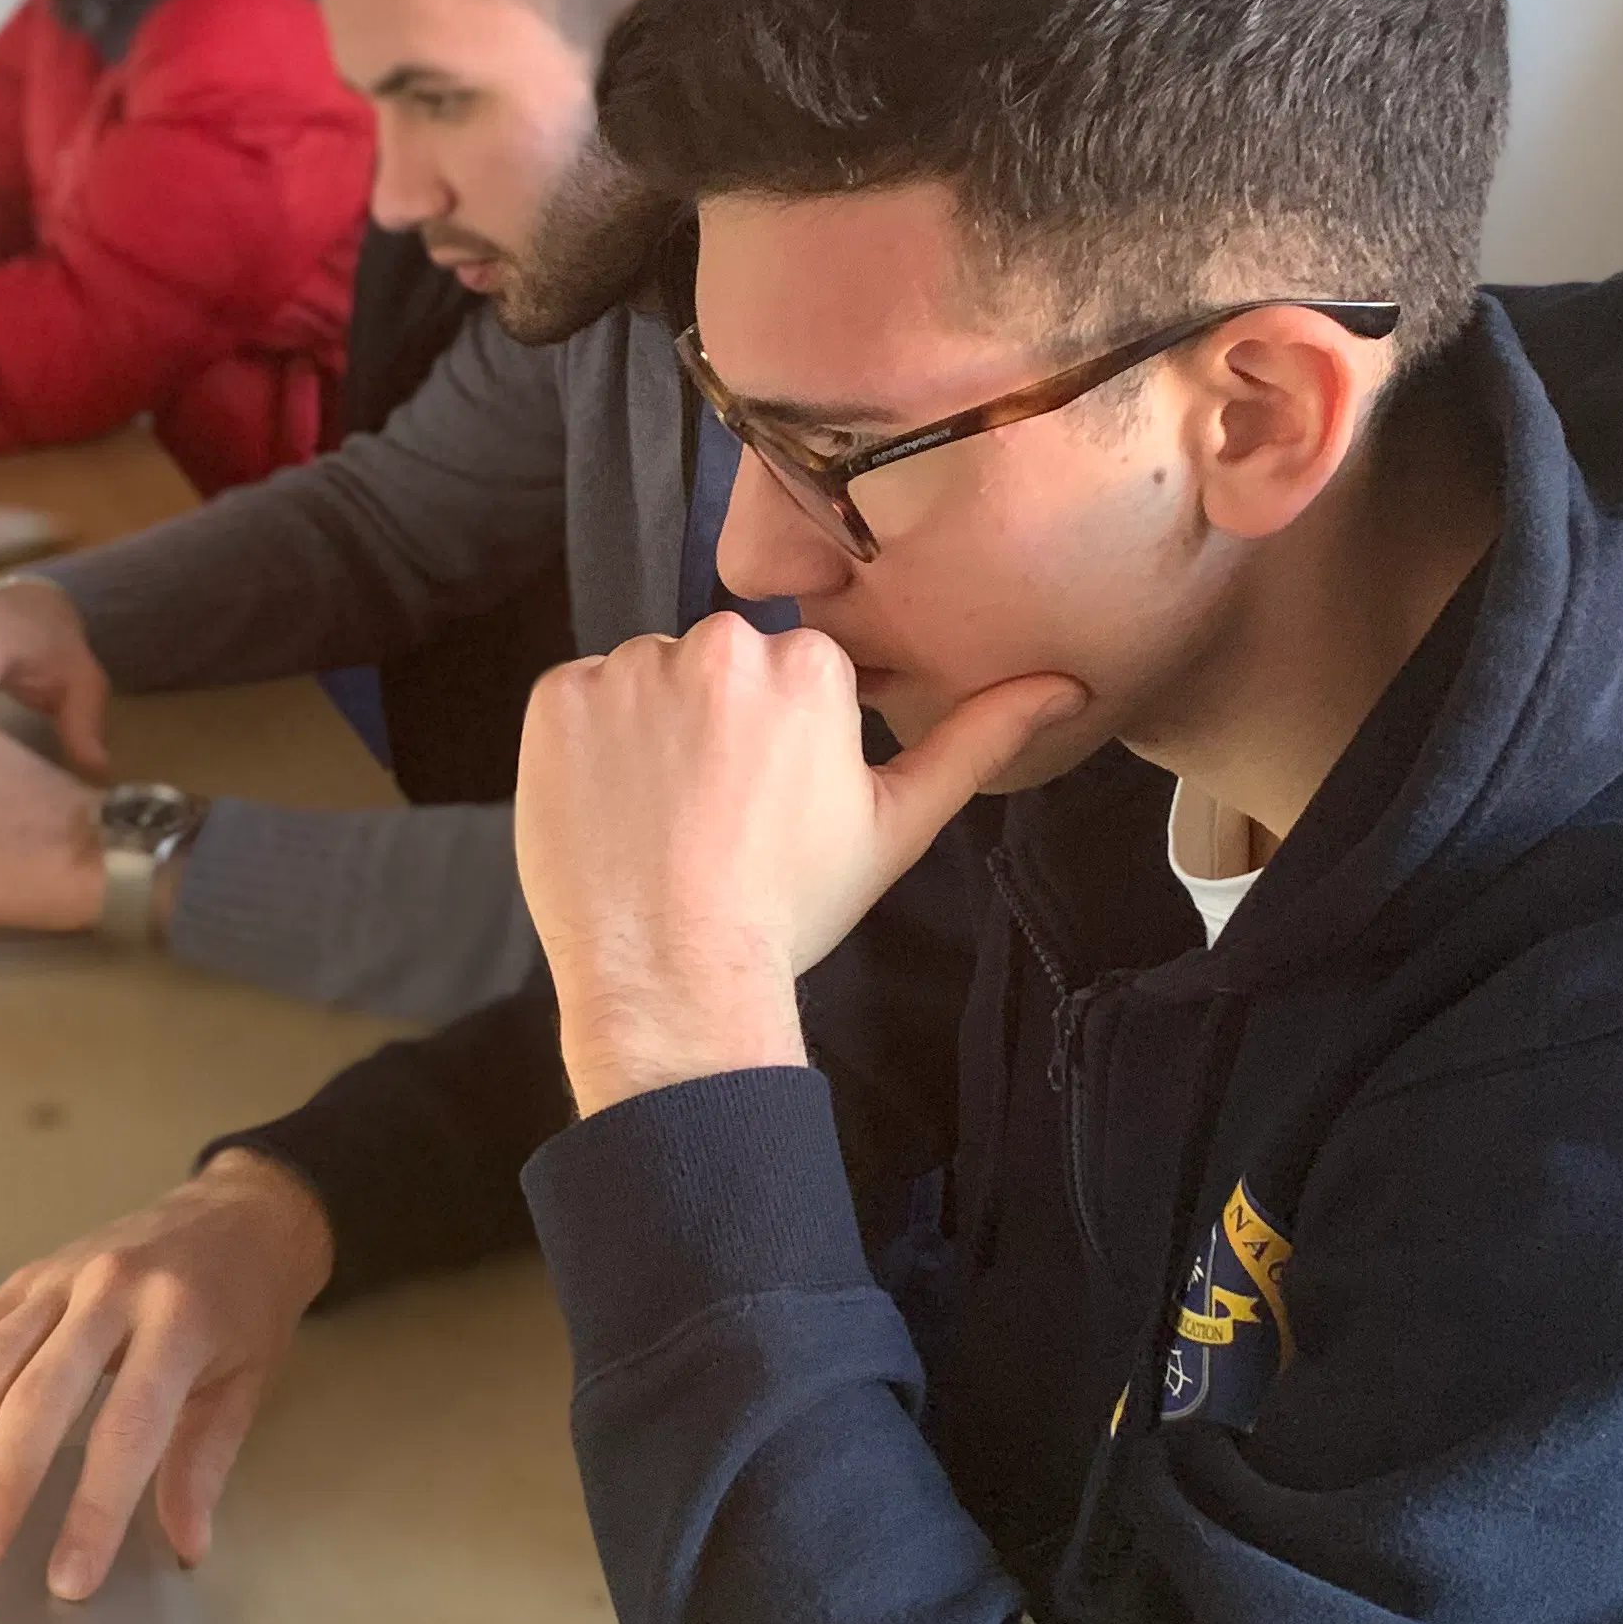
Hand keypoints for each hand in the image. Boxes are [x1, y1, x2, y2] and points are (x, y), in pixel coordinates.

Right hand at [0, 1150, 337, 1600]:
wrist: (242, 1211)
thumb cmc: (248, 1304)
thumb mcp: (247, 1380)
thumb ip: (205, 1461)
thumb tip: (187, 1546)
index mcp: (179, 1319)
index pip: (129, 1427)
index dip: (97, 1507)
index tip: (69, 1579)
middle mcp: (109, 1290)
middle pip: (40, 1394)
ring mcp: (58, 1279)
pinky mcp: (24, 1277)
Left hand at [515, 615, 1081, 1113]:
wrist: (673, 977)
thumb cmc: (789, 907)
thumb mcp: (897, 824)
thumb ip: (977, 740)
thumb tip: (1065, 685)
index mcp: (806, 667)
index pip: (791, 671)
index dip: (780, 740)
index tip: (770, 801)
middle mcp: (718, 646)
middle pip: (717, 664)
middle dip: (715, 722)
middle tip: (716, 812)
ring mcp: (628, 670)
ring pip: (646, 677)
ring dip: (649, 728)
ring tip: (662, 816)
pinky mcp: (556, 698)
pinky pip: (576, 699)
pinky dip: (587, 745)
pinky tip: (612, 809)